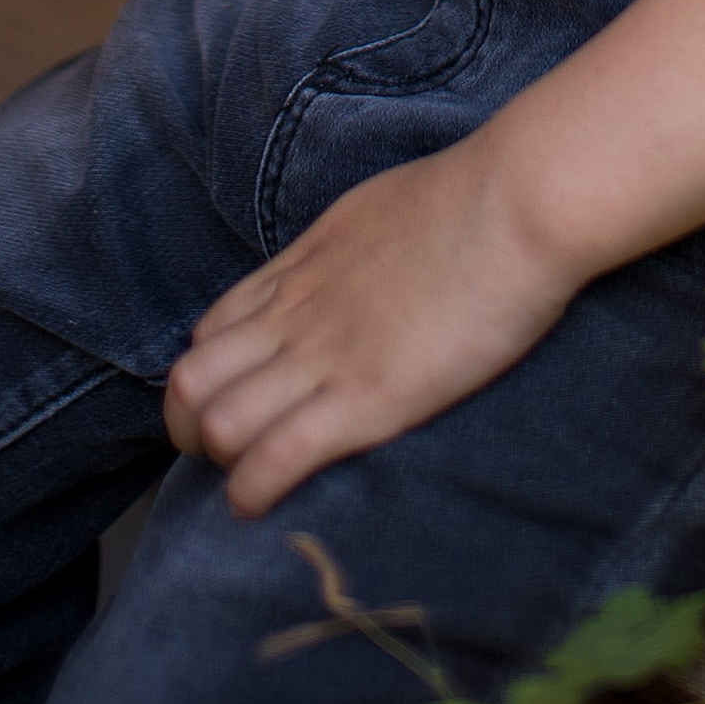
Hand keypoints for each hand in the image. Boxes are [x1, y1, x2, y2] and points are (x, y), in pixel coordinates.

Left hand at [164, 135, 574, 512]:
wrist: (516, 202)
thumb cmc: (473, 197)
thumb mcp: (383, 211)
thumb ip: (353, 249)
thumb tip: (354, 268)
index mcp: (304, 266)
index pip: (213, 329)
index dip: (209, 376)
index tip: (236, 405)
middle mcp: (297, 312)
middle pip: (192, 379)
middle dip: (188, 427)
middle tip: (222, 456)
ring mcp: (325, 355)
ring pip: (217, 421)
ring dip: (217, 462)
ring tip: (242, 484)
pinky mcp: (364, 398)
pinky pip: (274, 456)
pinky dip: (250, 491)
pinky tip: (257, 507)